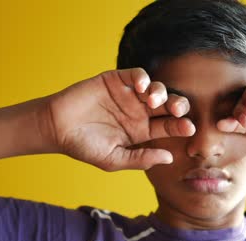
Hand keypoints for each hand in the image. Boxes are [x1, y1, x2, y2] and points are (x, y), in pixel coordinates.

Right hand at [47, 68, 194, 170]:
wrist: (56, 128)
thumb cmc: (83, 147)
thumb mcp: (113, 159)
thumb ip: (141, 158)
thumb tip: (170, 158)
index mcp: (142, 131)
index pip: (167, 126)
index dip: (180, 126)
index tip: (189, 128)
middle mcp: (139, 112)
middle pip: (167, 105)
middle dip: (178, 106)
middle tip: (179, 110)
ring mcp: (128, 95)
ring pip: (156, 88)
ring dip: (160, 92)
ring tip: (153, 100)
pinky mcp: (115, 81)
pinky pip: (136, 75)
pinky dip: (143, 77)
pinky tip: (142, 86)